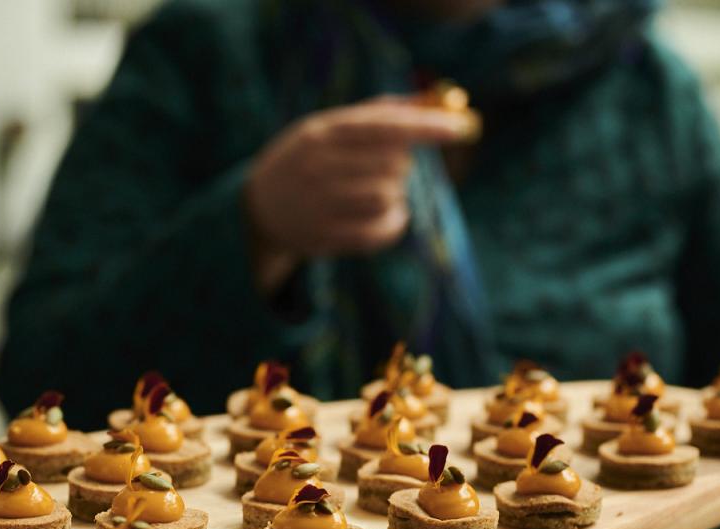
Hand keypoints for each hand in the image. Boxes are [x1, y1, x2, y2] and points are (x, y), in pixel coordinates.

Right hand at [243, 96, 476, 290]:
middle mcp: (319, 167)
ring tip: (382, 193)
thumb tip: (431, 101)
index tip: (462, 127)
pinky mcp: (326, 237)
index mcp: (322, 133)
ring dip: (397, 196)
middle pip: (394, 164)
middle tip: (386, 169)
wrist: (257, 208)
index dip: (427, 126)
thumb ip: (376, 113)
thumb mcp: (328, 126)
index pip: (384, 127)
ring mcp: (320, 204)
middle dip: (402, 166)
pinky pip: (380, 231)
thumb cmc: (306, 159)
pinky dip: (393, 223)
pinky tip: (382, 216)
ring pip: (389, 197)